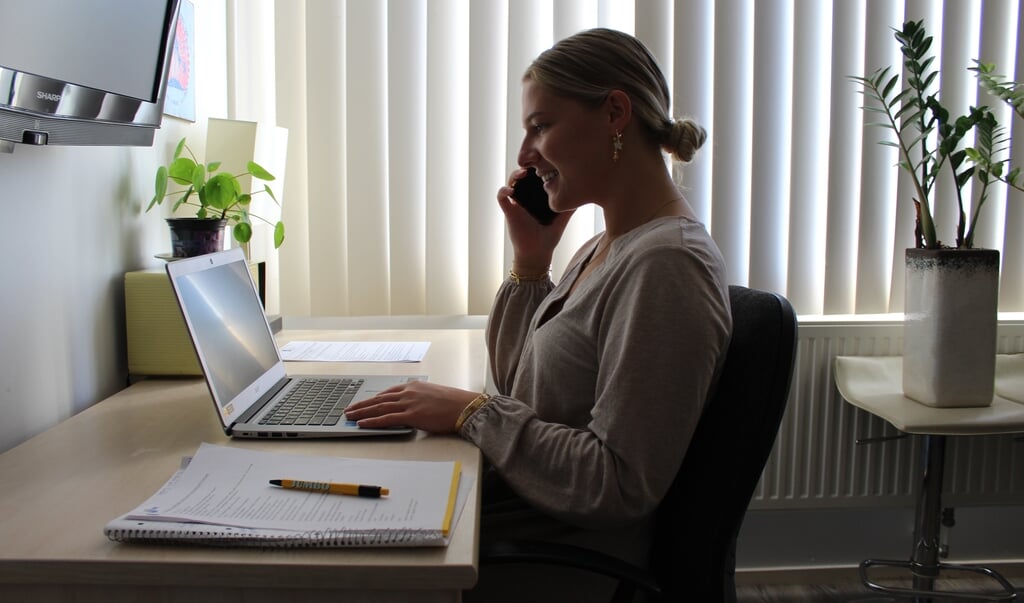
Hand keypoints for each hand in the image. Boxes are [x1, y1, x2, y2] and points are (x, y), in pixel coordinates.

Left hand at [344, 381, 480, 433]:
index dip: (373, 399)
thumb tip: (412, 408)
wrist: (464, 407)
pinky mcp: (411, 415)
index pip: (387, 393)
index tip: (363, 402)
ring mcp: (409, 403)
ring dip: (362, 413)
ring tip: (350, 416)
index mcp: (413, 386)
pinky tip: (363, 423)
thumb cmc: (453, 403)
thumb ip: (419, 399)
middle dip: (362, 405)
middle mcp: (408, 392)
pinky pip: (387, 418)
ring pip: (379, 408)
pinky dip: (373, 421)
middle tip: (349, 409)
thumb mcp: (433, 395)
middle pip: (379, 399)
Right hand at [499, 170, 573, 272]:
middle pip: (523, 174)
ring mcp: (516, 202)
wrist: (538, 253)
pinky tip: (511, 191)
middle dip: (527, 166)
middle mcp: (526, 196)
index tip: (547, 162)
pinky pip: (501, 197)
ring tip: (523, 173)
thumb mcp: (563, 217)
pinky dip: (503, 191)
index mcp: (537, 195)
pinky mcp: (509, 210)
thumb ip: (571, 204)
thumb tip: (585, 191)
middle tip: (535, 163)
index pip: (536, 175)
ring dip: (515, 175)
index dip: (539, 166)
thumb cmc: (549, 236)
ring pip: (511, 181)